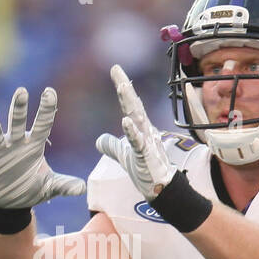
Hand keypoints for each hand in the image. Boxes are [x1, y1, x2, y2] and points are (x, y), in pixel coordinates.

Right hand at [0, 86, 85, 208]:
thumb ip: (65, 184)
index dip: (46, 109)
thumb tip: (82, 189)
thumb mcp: (49, 187)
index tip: (50, 92)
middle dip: (19, 108)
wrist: (9, 203)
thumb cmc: (30, 187)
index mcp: (33, 145)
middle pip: (17, 123)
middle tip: (21, 91)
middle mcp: (15, 144)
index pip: (42, 124)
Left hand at [95, 65, 177, 200]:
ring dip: (129, 103)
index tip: (115, 69)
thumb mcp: (123, 155)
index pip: (129, 104)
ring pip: (137, 118)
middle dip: (125, 86)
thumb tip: (98, 139)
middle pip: (133, 104)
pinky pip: (139, 142)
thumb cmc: (145, 170)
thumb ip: (112, 146)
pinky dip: (132, 132)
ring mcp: (147, 141)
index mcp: (139, 128)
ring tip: (121, 86)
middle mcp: (144, 130)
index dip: (122, 87)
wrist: (160, 188)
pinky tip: (125, 122)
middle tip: (116, 69)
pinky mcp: (147, 155)